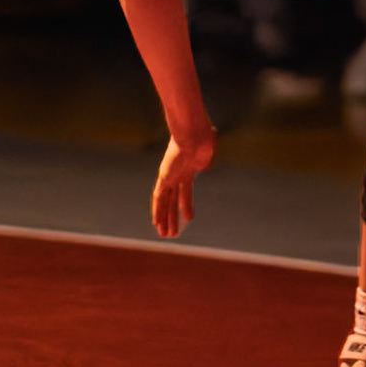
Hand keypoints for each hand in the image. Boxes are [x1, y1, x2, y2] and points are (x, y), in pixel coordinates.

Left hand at [152, 124, 215, 238]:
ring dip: (165, 219)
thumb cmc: (203, 135)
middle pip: (173, 200)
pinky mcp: (164, 177)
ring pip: (165, 202)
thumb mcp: (208, 151)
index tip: (187, 218)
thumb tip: (203, 167)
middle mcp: (176, 174)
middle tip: (172, 232)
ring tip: (166, 235)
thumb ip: (206, 159)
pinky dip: (158, 211)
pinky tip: (157, 223)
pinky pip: (159, 197)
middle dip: (173, 217)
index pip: (184, 191)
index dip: (185, 205)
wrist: (194, 131)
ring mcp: (169, 176)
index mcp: (188, 169)